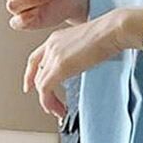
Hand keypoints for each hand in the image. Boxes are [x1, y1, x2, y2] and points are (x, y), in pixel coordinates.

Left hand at [23, 8, 142, 119]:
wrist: (111, 31)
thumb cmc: (109, 35)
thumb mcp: (87, 45)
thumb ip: (79, 55)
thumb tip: (84, 65)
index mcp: (56, 39)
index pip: (36, 59)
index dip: (31, 74)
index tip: (30, 86)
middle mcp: (51, 46)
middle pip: (37, 74)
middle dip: (42, 93)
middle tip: (50, 107)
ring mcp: (53, 56)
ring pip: (40, 84)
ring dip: (48, 102)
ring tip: (58, 111)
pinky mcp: (59, 67)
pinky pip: (45, 90)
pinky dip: (49, 102)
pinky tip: (59, 109)